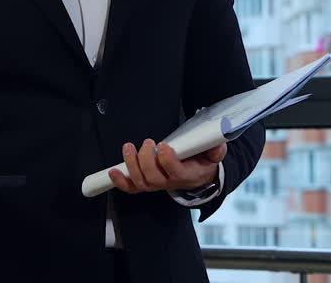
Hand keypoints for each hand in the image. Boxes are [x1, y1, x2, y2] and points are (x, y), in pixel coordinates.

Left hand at [108, 139, 225, 194]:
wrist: (198, 176)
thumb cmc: (202, 162)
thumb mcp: (214, 155)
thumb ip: (216, 150)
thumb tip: (218, 144)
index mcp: (186, 175)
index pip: (174, 172)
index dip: (166, 160)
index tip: (163, 145)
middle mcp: (169, 183)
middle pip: (153, 177)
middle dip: (146, 159)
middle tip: (148, 142)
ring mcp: (156, 185)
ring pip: (141, 181)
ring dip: (131, 165)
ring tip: (129, 147)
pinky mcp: (147, 184)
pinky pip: (132, 187)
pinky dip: (121, 182)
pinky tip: (112, 172)